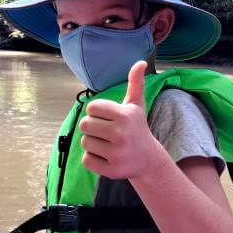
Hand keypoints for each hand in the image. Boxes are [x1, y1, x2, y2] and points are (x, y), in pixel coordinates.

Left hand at [79, 60, 160, 179]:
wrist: (148, 160)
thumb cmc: (137, 128)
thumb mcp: (136, 106)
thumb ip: (135, 83)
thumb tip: (140, 62)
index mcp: (125, 115)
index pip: (91, 108)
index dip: (96, 113)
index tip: (108, 118)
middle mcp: (121, 134)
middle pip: (85, 125)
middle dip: (92, 128)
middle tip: (106, 133)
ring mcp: (117, 153)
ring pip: (84, 142)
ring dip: (92, 143)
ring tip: (107, 145)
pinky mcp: (111, 170)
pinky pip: (86, 160)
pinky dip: (92, 159)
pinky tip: (106, 157)